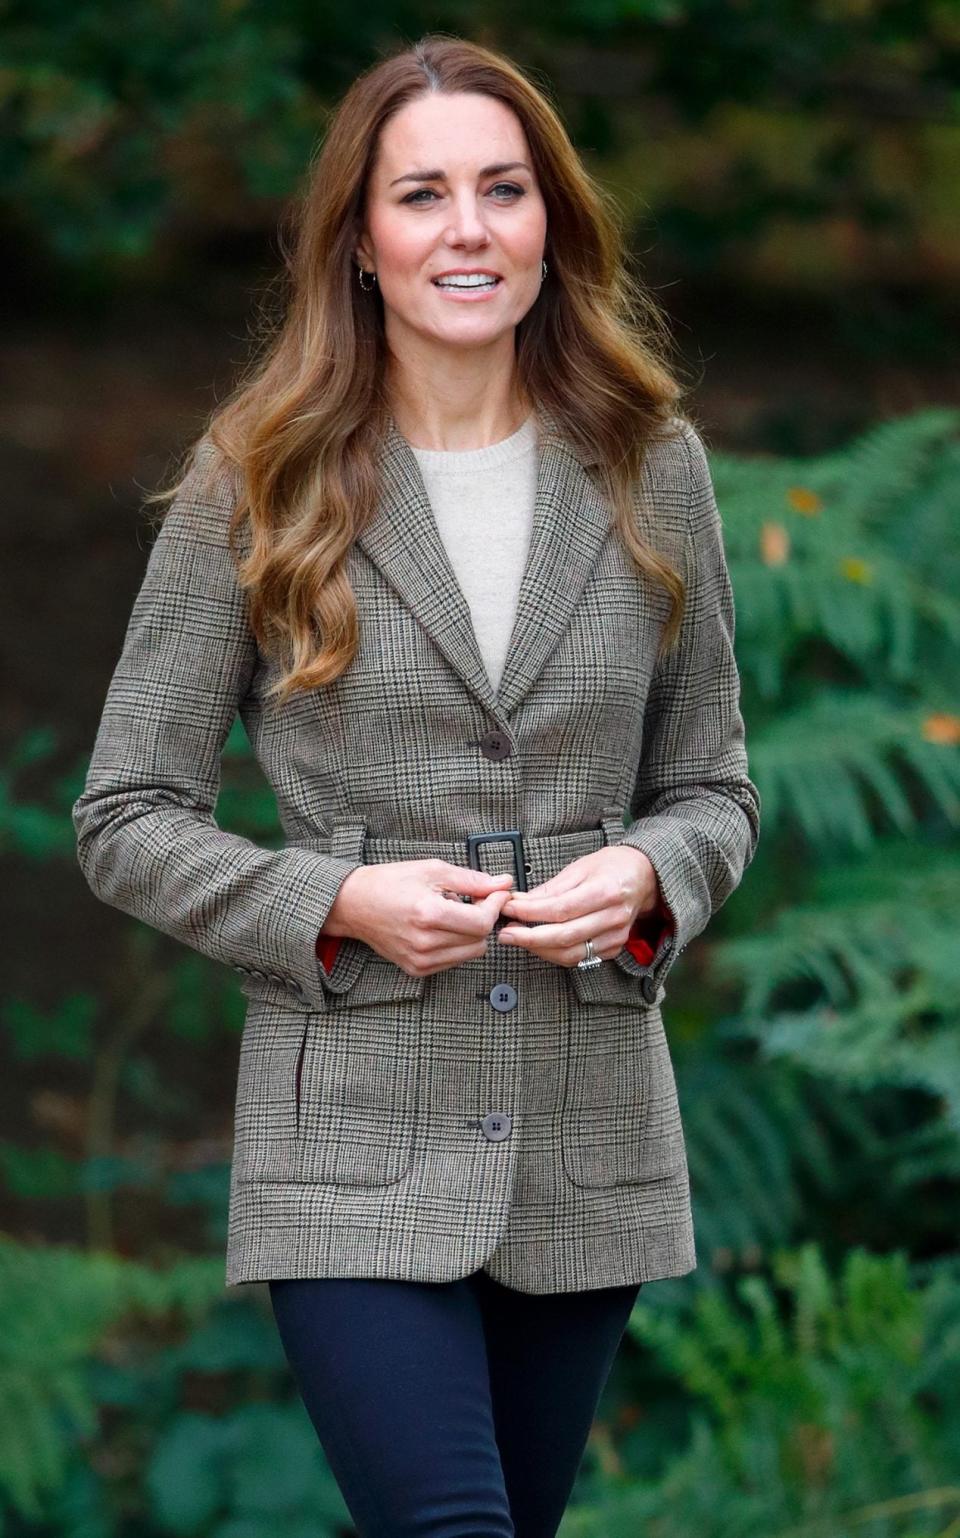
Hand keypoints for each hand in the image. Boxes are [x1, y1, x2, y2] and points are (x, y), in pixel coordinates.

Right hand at [324, 860, 514, 975]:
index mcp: (428, 914)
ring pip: (471, 953)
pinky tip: (442, 927)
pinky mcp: (416, 969)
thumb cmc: (389, 883)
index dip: (495, 906)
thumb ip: (472, 880)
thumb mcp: (432, 870)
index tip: (496, 893)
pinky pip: (454, 960)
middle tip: (473, 900)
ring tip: (453, 913)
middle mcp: (424, 942)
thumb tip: (502, 883)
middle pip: (480, 939)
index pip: (481, 923)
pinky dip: (456, 944)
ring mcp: (420, 959)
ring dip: (471, 933)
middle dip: (484, 917)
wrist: (354, 904)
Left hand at [496, 846, 660, 967]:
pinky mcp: (614, 948)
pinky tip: (541, 944)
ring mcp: (616, 936)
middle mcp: (614, 917)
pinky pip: (580, 958)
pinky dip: (556, 954)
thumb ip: (550, 889)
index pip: (561, 909)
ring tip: (518, 939)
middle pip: (564, 936)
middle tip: (505, 933)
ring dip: (539, 949)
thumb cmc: (611, 867)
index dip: (530, 912)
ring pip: (571, 954)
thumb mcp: (579, 867)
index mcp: (606, 891)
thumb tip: (519, 902)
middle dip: (529, 938)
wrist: (644, 876)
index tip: (508, 909)